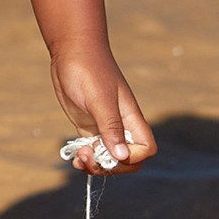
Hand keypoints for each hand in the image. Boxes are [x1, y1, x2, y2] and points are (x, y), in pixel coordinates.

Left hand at [50, 42, 156, 173]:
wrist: (72, 51)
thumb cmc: (89, 70)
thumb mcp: (99, 99)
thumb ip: (111, 127)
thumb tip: (122, 155)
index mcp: (131, 118)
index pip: (145, 149)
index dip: (131, 158)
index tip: (108, 152)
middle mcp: (121, 125)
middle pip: (128, 159)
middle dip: (111, 166)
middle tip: (87, 158)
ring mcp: (105, 126)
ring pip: (109, 156)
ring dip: (95, 164)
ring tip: (78, 158)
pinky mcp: (89, 125)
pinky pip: (93, 149)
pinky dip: (85, 157)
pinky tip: (74, 155)